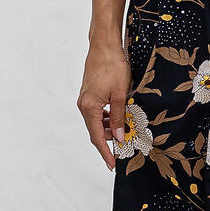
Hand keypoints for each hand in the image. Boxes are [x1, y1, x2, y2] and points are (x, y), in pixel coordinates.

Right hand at [78, 43, 132, 169]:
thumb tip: (119, 137)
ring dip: (109, 129)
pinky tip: (119, 117)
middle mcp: (84, 105)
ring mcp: (85, 99)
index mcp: (89, 107)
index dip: (106, 152)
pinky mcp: (90, 93)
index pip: (97, 137)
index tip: (113, 164)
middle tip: (125, 148)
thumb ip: (119, 117)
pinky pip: (97, 112)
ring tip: (126, 132)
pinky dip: (107, 118)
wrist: (104, 45)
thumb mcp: (120, 94)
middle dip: (109, 142)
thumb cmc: (112, 66)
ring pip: (97, 122)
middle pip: (96, 131)